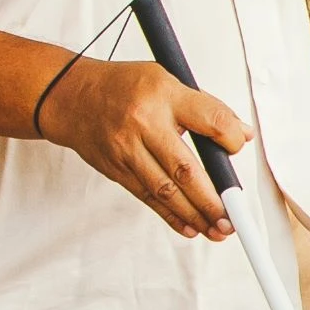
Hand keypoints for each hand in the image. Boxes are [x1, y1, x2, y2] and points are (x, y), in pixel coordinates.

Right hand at [40, 55, 249, 239]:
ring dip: (194, 215)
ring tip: (216, 229)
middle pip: (185, 168)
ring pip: (166, 190)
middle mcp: (144, 124)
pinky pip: (147, 197)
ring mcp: (127, 150)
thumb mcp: (166, 80)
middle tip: (231, 217)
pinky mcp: (116, 170)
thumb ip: (204, 107)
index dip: (230, 139)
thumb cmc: (123, 86)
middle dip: (212, 199)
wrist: (70, 97)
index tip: (238, 147)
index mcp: (163, 95)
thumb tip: (239, 134)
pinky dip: (170, 216)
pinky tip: (189, 227)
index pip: (209, 119)